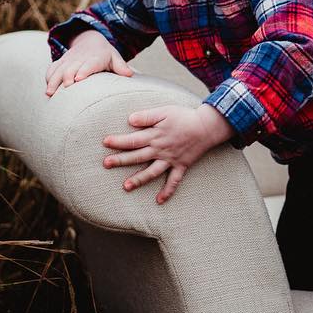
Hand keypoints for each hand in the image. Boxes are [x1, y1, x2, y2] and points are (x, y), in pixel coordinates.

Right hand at [45, 29, 133, 96]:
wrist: (90, 40)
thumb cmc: (105, 54)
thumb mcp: (114, 57)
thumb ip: (121, 66)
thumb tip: (129, 74)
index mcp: (95, 57)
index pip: (89, 64)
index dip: (83, 71)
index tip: (78, 79)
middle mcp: (80, 58)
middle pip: (70, 67)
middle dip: (66, 77)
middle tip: (65, 89)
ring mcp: (68, 60)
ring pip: (58, 69)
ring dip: (53, 81)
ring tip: (49, 94)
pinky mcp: (61, 62)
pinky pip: (52, 68)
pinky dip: (48, 77)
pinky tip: (47, 90)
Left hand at [102, 104, 235, 203]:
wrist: (207, 126)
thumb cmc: (184, 117)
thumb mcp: (164, 111)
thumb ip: (147, 116)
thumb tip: (130, 119)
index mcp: (155, 135)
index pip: (133, 139)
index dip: (119, 141)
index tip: (105, 142)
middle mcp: (161, 150)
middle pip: (138, 156)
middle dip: (121, 160)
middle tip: (106, 164)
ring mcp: (171, 160)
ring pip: (153, 172)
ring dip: (139, 179)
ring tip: (126, 187)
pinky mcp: (181, 166)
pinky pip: (174, 181)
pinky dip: (168, 191)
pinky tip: (159, 201)